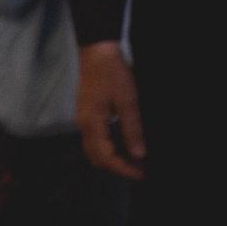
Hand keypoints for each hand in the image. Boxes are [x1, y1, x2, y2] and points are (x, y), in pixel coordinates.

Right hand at [76, 42, 145, 179]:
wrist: (97, 51)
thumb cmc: (113, 74)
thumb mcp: (128, 101)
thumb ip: (132, 129)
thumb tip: (139, 154)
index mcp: (92, 124)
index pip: (106, 157)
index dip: (124, 169)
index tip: (143, 174)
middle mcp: (84, 126)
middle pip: (97, 158)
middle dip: (118, 167)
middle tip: (141, 169)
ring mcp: (84, 120)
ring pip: (95, 150)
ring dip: (114, 158)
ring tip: (136, 159)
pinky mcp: (87, 114)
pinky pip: (96, 140)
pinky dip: (110, 148)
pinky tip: (125, 144)